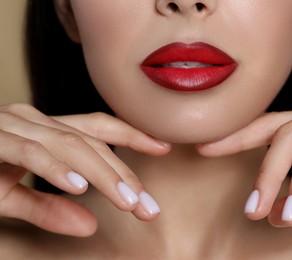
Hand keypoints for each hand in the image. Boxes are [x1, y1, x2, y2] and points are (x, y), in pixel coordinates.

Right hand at [0, 103, 170, 235]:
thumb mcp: (13, 197)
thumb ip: (49, 207)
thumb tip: (88, 226)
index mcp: (44, 130)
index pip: (97, 126)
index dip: (132, 134)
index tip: (164, 147)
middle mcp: (32, 121)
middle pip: (91, 143)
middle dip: (124, 173)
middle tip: (149, 206)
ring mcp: (11, 126)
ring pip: (69, 145)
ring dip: (102, 175)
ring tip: (128, 202)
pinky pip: (29, 152)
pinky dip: (54, 169)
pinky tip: (79, 187)